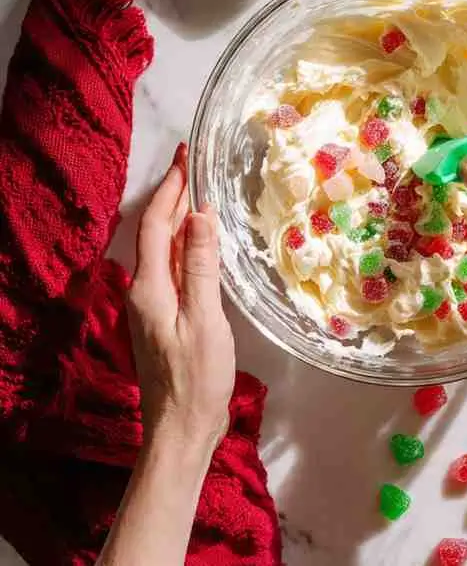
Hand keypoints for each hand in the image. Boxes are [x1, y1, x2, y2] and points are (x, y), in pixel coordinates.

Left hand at [128, 143, 234, 454]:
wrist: (181, 428)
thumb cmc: (197, 377)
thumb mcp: (205, 319)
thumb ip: (202, 267)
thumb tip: (201, 215)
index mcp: (150, 287)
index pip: (157, 225)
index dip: (170, 188)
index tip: (186, 157)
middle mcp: (144, 290)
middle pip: (155, 232)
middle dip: (171, 195)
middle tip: (192, 163)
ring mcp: (153, 304)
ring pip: (163, 249)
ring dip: (178, 217)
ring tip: (197, 190)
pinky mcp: (165, 315)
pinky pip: (173, 266)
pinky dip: (186, 244)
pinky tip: (201, 239)